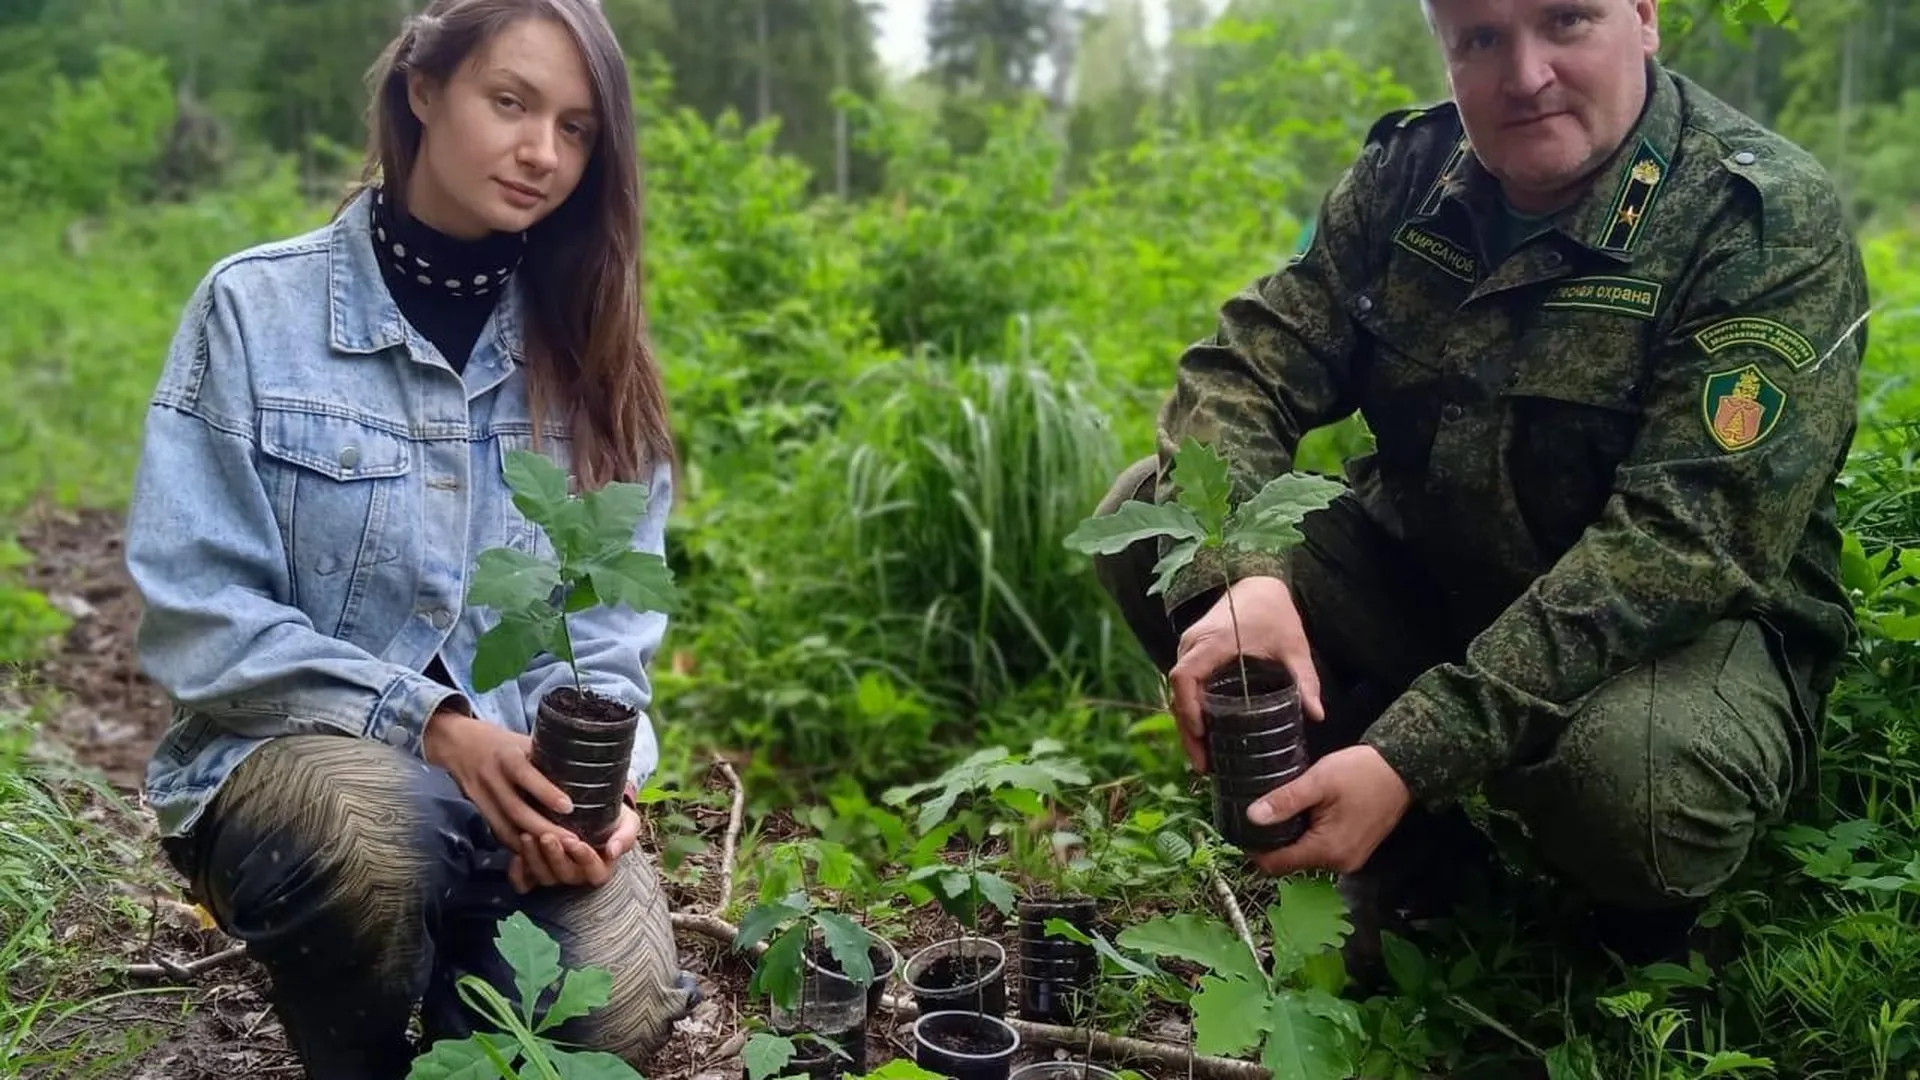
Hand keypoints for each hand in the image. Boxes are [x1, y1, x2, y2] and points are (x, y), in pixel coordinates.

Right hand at [422, 709, 572, 854]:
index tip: (569, 807)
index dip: (545, 792)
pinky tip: (533, 853)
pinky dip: (515, 845)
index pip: (525, 775)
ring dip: (531, 844)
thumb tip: (583, 771)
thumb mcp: (523, 741)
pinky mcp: (477, 809)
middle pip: (516, 809)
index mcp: (506, 755)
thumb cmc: (501, 741)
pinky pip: (497, 831)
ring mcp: (481, 796)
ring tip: (557, 854)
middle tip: (571, 842)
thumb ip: (545, 757)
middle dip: (544, 829)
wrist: (458, 743)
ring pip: (505, 826)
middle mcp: (492, 777)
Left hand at [508, 803, 640, 893]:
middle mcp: (577, 875)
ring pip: (543, 877)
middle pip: (565, 875)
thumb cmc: (612, 817)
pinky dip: (517, 874)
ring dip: (534, 859)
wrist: (590, 807)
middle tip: (547, 836)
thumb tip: (614, 850)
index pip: (594, 872)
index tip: (577, 841)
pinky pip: (524, 884)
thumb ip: (626, 835)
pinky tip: (515, 856)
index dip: (584, 859)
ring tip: (528, 836)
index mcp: (600, 868)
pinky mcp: (535, 872)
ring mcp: (555, 875)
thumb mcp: (628, 822)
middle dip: (555, 857)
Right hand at [1168, 575, 1322, 771]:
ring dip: (1186, 724)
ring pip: (1177, 691)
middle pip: (1177, 691)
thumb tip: (1318, 716)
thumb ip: (1305, 679)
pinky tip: (1204, 735)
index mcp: (1215, 641)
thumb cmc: (1275, 613)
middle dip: (1186, 730)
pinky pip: (1184, 685)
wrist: (1257, 583)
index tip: (1201, 733)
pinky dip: (1190, 710)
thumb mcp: (1294, 646)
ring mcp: (1189, 647)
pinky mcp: (1192, 652)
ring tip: (1202, 758)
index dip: (1188, 707)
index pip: (1185, 676)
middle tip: (1202, 764)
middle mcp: (1193, 643)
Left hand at [1244, 745, 1410, 875]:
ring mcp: (1349, 860)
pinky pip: (1322, 850)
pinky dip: (1309, 836)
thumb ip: (1285, 801)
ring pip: (1305, 856)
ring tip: (1281, 809)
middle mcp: (1338, 864)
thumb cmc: (1361, 772)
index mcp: (1326, 850)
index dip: (1255, 849)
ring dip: (1292, 838)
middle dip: (1273, 842)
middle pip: (1290, 862)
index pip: (1276, 865)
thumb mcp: (1318, 781)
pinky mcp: (1356, 851)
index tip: (1241, 828)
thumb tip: (1251, 817)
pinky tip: (1305, 814)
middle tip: (1260, 812)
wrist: (1403, 769)